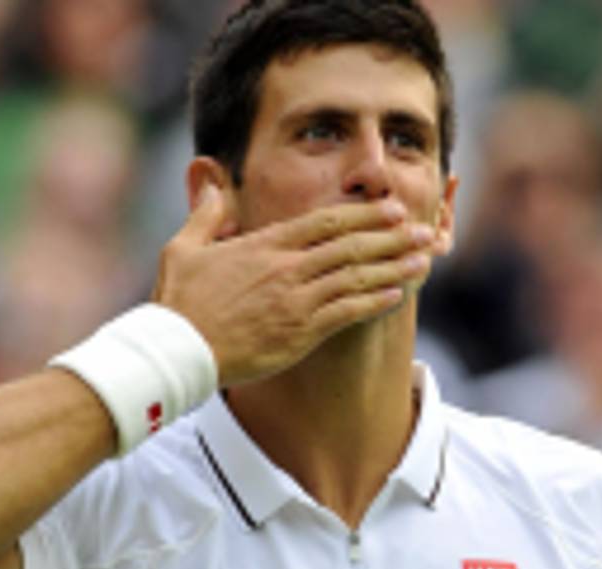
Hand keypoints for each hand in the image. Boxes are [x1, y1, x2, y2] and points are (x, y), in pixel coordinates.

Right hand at [153, 185, 433, 385]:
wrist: (178, 351)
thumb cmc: (179, 303)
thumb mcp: (183, 249)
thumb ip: (205, 215)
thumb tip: (213, 185)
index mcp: (264, 245)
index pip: (324, 221)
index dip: (363, 213)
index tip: (391, 209)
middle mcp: (286, 268)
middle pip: (350, 245)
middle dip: (391, 236)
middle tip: (422, 230)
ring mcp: (295, 301)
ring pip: (355, 277)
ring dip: (392, 268)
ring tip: (423, 260)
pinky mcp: (299, 333)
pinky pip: (345, 314)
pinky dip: (373, 303)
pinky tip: (396, 296)